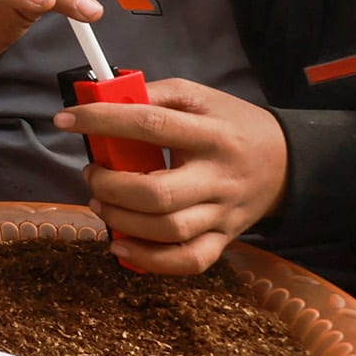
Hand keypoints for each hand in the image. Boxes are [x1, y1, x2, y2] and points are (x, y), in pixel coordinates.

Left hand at [60, 78, 288, 274]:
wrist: (288, 162)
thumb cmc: (232, 125)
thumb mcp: (201, 97)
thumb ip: (156, 94)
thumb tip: (103, 97)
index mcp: (212, 134)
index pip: (151, 125)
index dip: (102, 121)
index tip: (67, 119)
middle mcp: (219, 177)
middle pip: (157, 193)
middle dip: (110, 186)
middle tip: (91, 173)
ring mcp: (223, 213)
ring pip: (168, 231)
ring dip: (121, 220)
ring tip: (100, 202)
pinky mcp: (224, 239)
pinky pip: (188, 261)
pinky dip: (149, 261)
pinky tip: (120, 244)